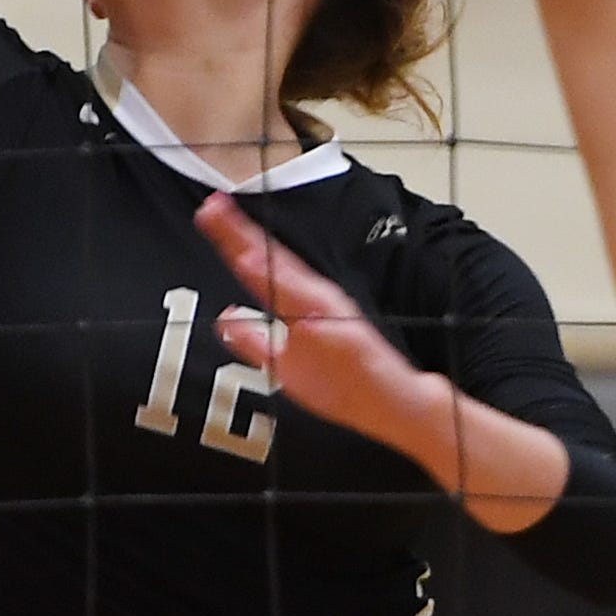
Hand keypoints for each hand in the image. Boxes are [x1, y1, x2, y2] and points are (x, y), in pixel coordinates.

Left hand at [195, 194, 434, 442]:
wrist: (406, 407)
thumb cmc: (352, 379)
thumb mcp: (290, 365)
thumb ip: (256, 341)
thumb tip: (224, 320)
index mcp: (301, 309)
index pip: (261, 269)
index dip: (235, 240)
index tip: (210, 212)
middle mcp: (316, 311)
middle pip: (272, 268)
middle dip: (240, 238)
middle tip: (211, 208)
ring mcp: (334, 326)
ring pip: (294, 289)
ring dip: (266, 265)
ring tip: (241, 243)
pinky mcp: (352, 347)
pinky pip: (322, 325)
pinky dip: (306, 313)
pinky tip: (290, 307)